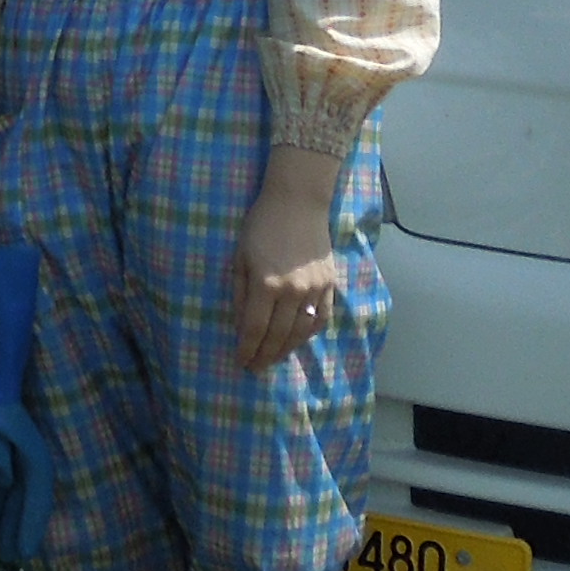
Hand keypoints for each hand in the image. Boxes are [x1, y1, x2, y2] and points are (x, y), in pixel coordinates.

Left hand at [232, 147, 341, 370]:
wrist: (298, 202)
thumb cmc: (261, 225)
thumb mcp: (240, 257)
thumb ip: (241, 293)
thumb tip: (242, 325)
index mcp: (266, 284)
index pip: (256, 329)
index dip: (248, 349)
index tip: (241, 362)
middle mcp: (293, 292)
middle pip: (278, 336)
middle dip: (265, 356)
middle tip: (256, 368)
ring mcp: (315, 290)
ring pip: (302, 332)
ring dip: (287, 350)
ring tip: (274, 358)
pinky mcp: (330, 285)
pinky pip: (322, 318)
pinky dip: (309, 334)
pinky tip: (298, 340)